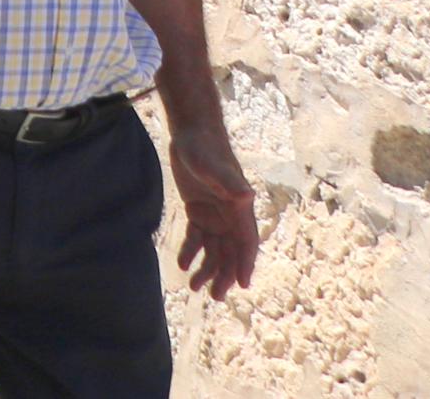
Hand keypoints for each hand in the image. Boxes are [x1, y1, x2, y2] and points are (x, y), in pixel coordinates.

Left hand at [168, 118, 259, 296]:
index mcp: (239, 209)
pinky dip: (192, 250)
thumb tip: (247, 196)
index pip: (246, 243)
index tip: (242, 285)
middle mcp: (230, 215)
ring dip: (207, 268)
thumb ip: (228, 182)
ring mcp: (215, 214)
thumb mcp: (212, 165)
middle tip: (215, 296)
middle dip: (224, 275)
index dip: (245, 264)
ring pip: (214, 249)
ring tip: (194, 287)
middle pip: (230, 252)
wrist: (191, 133)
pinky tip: (182, 263)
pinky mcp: (198, 209)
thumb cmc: (204, 148)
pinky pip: (197, 236)